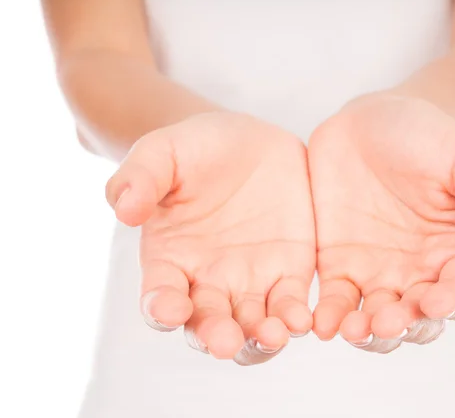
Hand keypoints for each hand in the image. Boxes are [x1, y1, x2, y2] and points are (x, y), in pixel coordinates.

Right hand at [105, 112, 314, 364]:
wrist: (246, 141)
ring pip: (252, 326)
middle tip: (226, 341)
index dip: (162, 309)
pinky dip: (295, 317)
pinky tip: (303, 320)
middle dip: (216, 337)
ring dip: (261, 339)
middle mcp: (208, 281)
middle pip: (208, 325)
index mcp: (170, 260)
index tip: (172, 308)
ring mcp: (251, 280)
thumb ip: (139, 177)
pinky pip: (291, 303)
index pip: (160, 298)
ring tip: (275, 335)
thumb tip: (124, 208)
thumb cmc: (194, 149)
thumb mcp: (162, 151)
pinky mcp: (288, 272)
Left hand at [308, 94, 454, 352]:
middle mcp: (419, 272)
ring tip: (350, 329)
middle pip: (418, 320)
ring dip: (365, 332)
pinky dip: (329, 317)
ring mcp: (376, 273)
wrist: (369, 121)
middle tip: (385, 323)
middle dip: (403, 327)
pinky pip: (335, 301)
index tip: (436, 301)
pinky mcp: (339, 266)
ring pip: (375, 320)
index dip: (453, 304)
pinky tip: (321, 323)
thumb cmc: (427, 136)